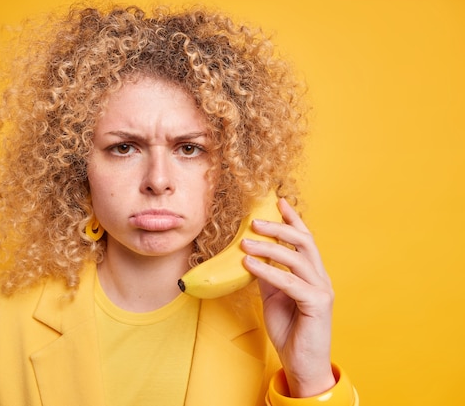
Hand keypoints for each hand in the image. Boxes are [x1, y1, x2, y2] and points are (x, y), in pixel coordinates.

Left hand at [241, 198, 335, 397]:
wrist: (302, 365)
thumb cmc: (290, 331)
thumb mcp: (274, 298)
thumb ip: (269, 277)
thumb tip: (253, 255)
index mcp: (313, 274)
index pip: (305, 240)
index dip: (293, 219)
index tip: (278, 201)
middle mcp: (321, 278)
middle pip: (304, 242)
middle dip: (280, 227)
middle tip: (255, 220)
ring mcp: (322, 290)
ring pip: (296, 259)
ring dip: (269, 247)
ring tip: (245, 242)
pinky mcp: (318, 304)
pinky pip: (289, 282)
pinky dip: (267, 270)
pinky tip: (250, 264)